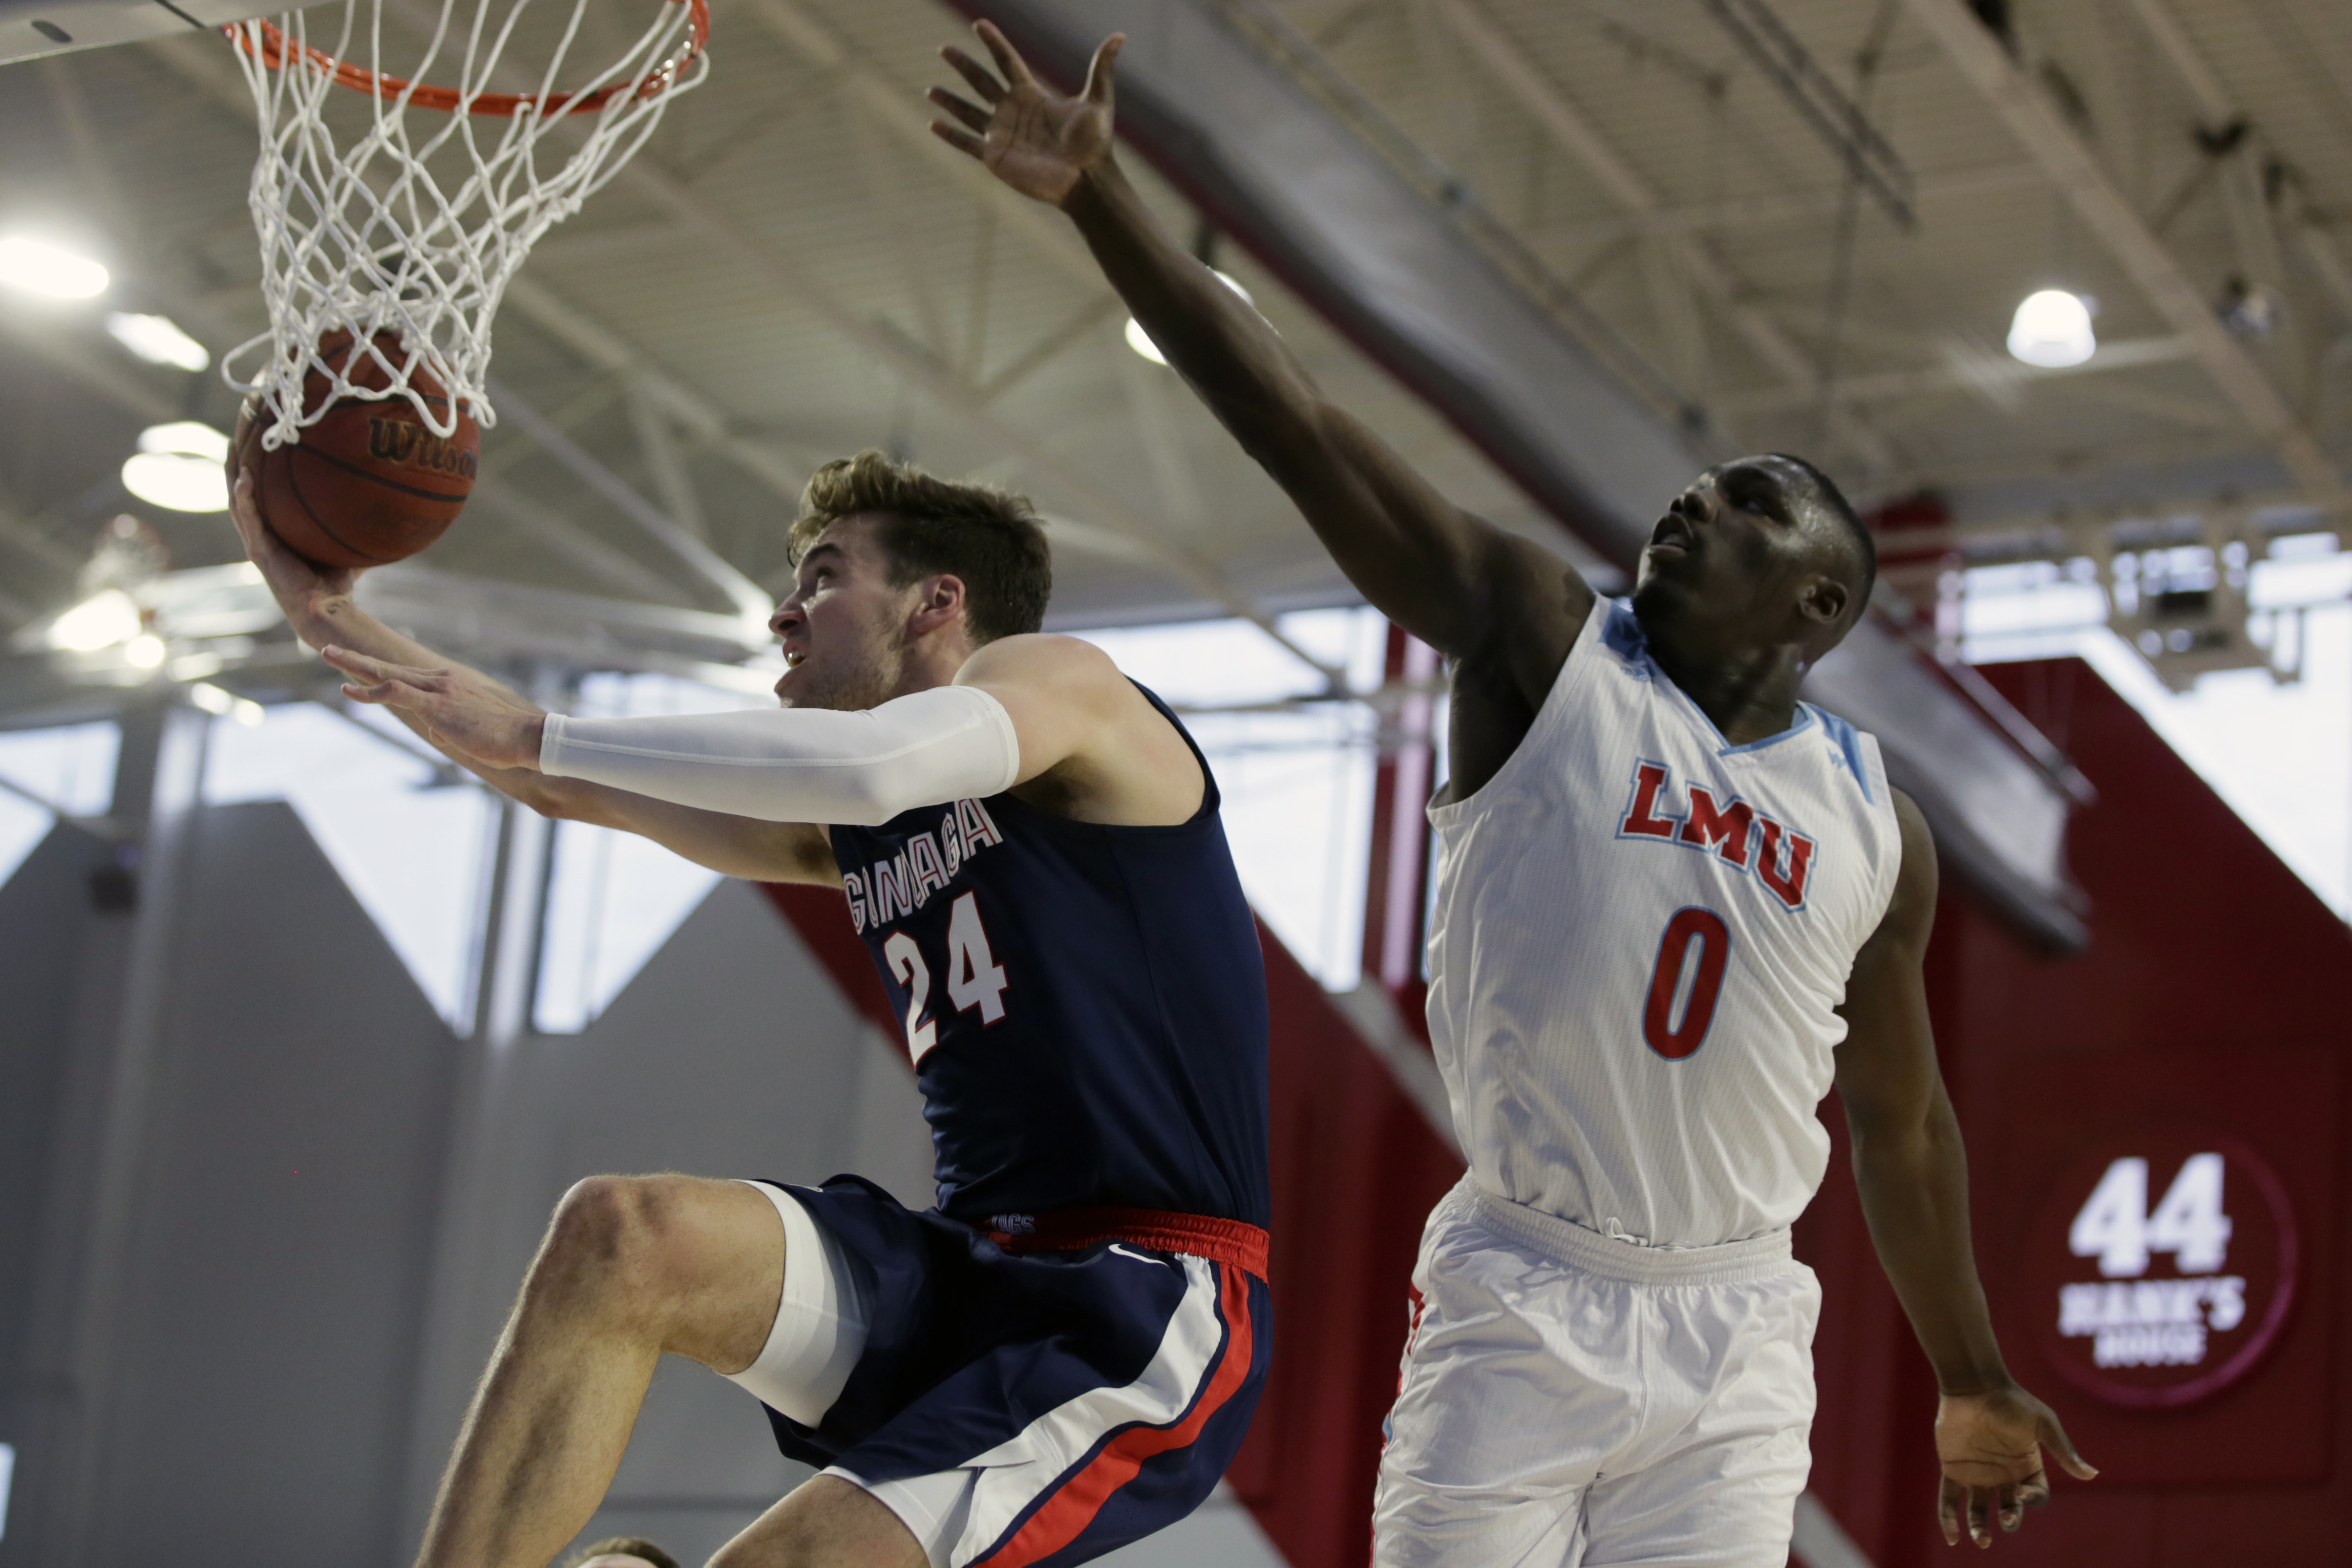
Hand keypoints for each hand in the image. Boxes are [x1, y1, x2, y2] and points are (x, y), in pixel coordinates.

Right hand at [227, 401, 357, 642]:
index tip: (257, 443)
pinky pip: (248, 520)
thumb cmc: (336, 583)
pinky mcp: (259, 552)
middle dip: (236, 465)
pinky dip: (244, 498)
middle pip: (242, 494)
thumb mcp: (344, 545)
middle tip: (236, 435)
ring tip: (231, 448)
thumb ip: (353, 525)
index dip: (255, 473)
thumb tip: (381, 504)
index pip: (261, 497)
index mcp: (276, 533)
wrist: (327, 610)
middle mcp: (262, 536)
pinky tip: (243, 478)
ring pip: (237, 503)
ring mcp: (257, 543)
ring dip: (232, 475)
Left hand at [324, 645, 544, 769]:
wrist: (524, 737)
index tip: (357, 666)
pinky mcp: (436, 705)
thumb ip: (447, 728)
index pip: (405, 675)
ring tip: (328, 655)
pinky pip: (396, 693)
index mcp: (447, 685)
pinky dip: (370, 690)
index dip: (378, 671)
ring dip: (355, 665)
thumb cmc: (502, 738)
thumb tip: (437, 733)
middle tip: (329, 648)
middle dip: (356, 657)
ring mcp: (437, 690)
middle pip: (389, 667)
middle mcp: (439, 680)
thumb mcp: (469, 731)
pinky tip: (349, 690)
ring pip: (387, 673)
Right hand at [928, 20, 1120, 206]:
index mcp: (1032, 95)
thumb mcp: (1098, 101)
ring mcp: (1002, 134)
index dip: (993, 42)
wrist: (1086, 180)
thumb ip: (1102, 68)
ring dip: (950, 100)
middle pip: (982, 82)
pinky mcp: (995, 157)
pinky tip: (933, 124)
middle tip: (944, 48)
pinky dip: (950, 135)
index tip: (978, 24)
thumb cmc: (1094, 144)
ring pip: (969, 112)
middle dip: (963, 65)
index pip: (1007, 62)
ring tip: (931, 90)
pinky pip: (967, 143)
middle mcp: (1013, 112)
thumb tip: (1120, 36)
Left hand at [1934, 1384, 2094, 1548]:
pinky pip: (1948, 1499)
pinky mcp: (1953, 1469)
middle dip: (2009, 1520)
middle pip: (2009, 1508)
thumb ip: (2062, 1450)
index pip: (2035, 1496)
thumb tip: (2092, 1475)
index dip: (2033, 1499)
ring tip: (1981, 1539)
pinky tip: (1952, 1537)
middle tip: (2006, 1520)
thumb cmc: (2011, 1401)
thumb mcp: (2043, 1423)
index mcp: (2026, 1467)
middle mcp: (2003, 1475)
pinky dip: (1948, 1518)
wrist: (1975, 1384)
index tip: (2024, 1492)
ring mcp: (1977, 1474)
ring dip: (1979, 1527)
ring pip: (1979, 1509)